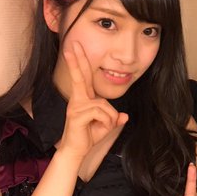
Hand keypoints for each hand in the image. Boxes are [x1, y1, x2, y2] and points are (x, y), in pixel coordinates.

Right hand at [58, 41, 127, 157]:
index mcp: (84, 98)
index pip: (84, 77)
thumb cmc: (89, 136)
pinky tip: (98, 128)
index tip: (74, 48)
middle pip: (81, 76)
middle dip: (77, 60)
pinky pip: (102, 113)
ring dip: (109, 118)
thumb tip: (124, 116)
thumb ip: (115, 118)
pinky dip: (106, 122)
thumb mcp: (107, 126)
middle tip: (72, 44)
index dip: (79, 63)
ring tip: (102, 126)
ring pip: (104, 104)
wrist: (76, 151)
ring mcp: (76, 106)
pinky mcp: (77, 115)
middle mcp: (78, 99)